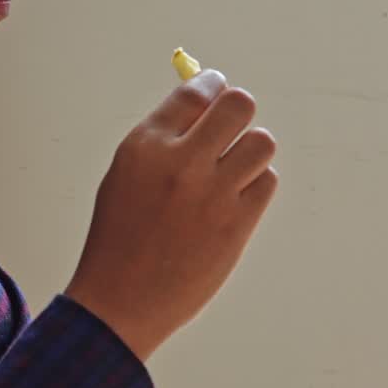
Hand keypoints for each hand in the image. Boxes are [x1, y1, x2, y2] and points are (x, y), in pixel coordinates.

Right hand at [64, 70, 277, 359]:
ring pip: (262, 142)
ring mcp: (213, 195)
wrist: (120, 302)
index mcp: (146, 146)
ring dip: (251, 150)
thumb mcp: (126, 176)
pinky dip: (255, 186)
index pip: (195, 93)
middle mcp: (181, 163)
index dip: (212, 85)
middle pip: (238, 105)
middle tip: (231, 127)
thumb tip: (205, 99)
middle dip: (237, 110)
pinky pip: (267, 182)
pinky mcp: (236, 225)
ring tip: (233, 169)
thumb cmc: (121, 236)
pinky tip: (234, 202)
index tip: (218, 88)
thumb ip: (164, 139)